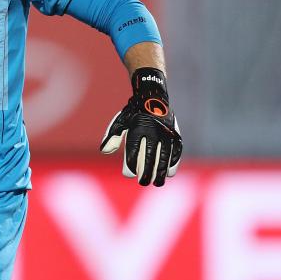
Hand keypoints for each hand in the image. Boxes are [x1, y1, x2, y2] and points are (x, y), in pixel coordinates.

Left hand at [100, 67, 182, 185]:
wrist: (152, 96)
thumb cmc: (133, 113)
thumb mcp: (120, 121)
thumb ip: (112, 136)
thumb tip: (104, 151)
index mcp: (137, 127)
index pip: (133, 151)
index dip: (131, 164)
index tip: (129, 174)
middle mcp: (152, 130)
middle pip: (150, 156)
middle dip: (146, 172)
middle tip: (143, 182)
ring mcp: (165, 132)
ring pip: (164, 156)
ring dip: (161, 171)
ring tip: (157, 182)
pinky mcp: (175, 134)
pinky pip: (176, 151)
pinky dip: (174, 163)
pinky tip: (170, 173)